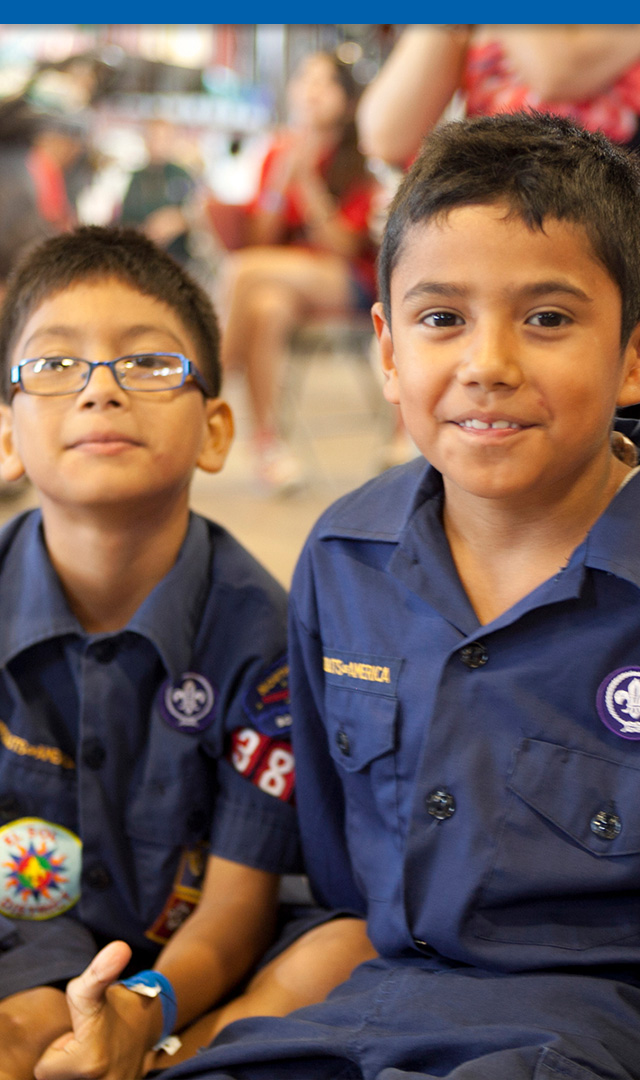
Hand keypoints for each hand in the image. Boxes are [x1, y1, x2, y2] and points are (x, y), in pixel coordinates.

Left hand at [34, 940, 159, 1079]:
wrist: (150, 1018)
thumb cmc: (113, 1003)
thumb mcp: (92, 986)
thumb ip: (98, 972)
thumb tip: (119, 948)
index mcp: (90, 1062)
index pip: (45, 1070)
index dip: (57, 1050)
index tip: (77, 1035)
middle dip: (68, 1063)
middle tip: (86, 1043)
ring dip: (79, 1071)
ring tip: (95, 1052)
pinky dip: (94, 1077)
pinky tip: (106, 1063)